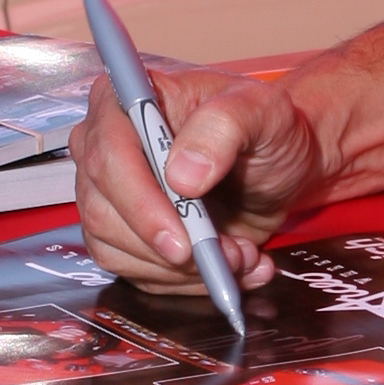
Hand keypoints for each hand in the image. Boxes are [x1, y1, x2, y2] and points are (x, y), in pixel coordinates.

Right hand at [75, 68, 330, 292]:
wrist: (280, 165)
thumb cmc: (267, 127)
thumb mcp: (263, 111)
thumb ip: (224, 127)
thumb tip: (182, 174)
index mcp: (126, 101)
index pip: (107, 156)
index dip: (139, 203)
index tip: (181, 240)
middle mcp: (106, 147)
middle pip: (103, 211)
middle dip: (169, 247)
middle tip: (229, 253)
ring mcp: (112, 194)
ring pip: (117, 250)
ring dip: (184, 270)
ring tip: (240, 255)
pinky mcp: (127, 234)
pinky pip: (137, 273)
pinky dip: (187, 282)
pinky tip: (230, 266)